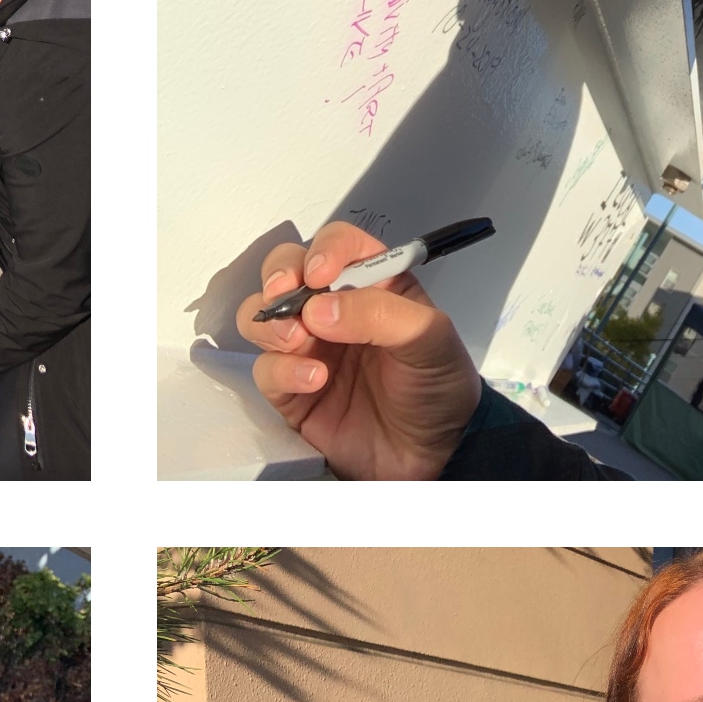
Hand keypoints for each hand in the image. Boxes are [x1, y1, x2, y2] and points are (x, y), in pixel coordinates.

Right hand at [237, 223, 482, 477]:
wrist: (435, 456)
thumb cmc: (440, 390)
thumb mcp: (429, 339)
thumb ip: (379, 313)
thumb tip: (319, 308)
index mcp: (373, 286)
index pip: (338, 245)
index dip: (323, 250)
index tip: (319, 273)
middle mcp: (335, 311)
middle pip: (285, 271)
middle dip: (278, 277)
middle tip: (286, 297)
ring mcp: (310, 350)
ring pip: (262, 316)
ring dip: (270, 322)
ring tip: (297, 341)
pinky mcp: (293, 392)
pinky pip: (267, 370)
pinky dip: (282, 370)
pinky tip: (315, 382)